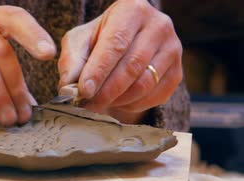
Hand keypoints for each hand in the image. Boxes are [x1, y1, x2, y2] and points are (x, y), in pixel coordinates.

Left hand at [58, 0, 182, 122]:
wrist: (126, 44)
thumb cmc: (98, 40)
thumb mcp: (79, 42)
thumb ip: (71, 62)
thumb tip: (68, 88)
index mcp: (132, 9)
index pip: (116, 44)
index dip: (99, 70)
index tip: (84, 91)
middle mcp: (158, 25)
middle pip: (132, 66)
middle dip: (106, 91)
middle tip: (87, 105)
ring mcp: (172, 48)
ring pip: (144, 84)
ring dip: (118, 100)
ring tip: (98, 104)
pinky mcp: (177, 72)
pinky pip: (155, 96)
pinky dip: (132, 105)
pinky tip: (117, 102)